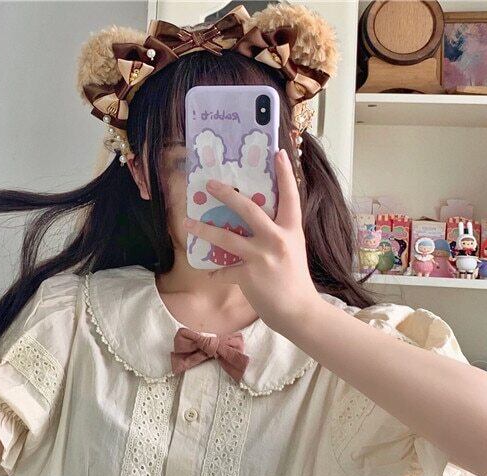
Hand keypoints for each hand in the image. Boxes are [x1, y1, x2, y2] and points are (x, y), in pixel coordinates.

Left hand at [182, 149, 320, 333]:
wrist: (298, 310)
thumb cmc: (294, 280)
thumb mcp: (293, 249)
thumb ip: (278, 233)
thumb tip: (258, 221)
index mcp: (291, 230)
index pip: (290, 196)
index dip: (284, 174)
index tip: (277, 153)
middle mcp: (276, 238)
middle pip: (247, 209)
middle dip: (226, 194)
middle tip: (210, 184)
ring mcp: (261, 256)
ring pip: (225, 237)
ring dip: (204, 229)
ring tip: (188, 223)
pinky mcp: (248, 275)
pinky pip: (223, 270)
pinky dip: (215, 272)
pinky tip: (208, 273)